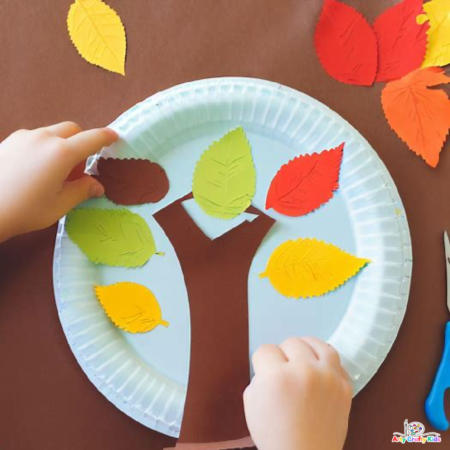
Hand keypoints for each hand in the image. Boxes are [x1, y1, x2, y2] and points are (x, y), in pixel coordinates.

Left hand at [0, 122, 117, 240]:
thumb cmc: (24, 210)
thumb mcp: (60, 205)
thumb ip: (82, 190)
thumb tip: (97, 186)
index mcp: (61, 153)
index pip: (92, 139)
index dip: (106, 137)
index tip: (114, 137)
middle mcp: (43, 138)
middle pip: (72, 129)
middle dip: (81, 143)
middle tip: (76, 170)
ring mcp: (23, 137)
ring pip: (52, 133)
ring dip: (61, 146)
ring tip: (52, 173)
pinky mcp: (9, 141)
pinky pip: (35, 138)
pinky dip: (44, 148)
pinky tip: (34, 170)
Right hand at [244, 337, 351, 449]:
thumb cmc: (274, 435)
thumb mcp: (251, 403)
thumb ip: (260, 377)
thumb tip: (271, 364)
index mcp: (277, 376)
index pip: (266, 349)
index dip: (262, 362)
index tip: (265, 373)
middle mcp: (304, 371)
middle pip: (291, 342)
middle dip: (283, 355)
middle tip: (283, 371)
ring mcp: (328, 377)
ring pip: (316, 343)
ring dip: (306, 350)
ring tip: (302, 360)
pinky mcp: (345, 386)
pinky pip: (336, 360)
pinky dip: (325, 363)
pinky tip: (319, 370)